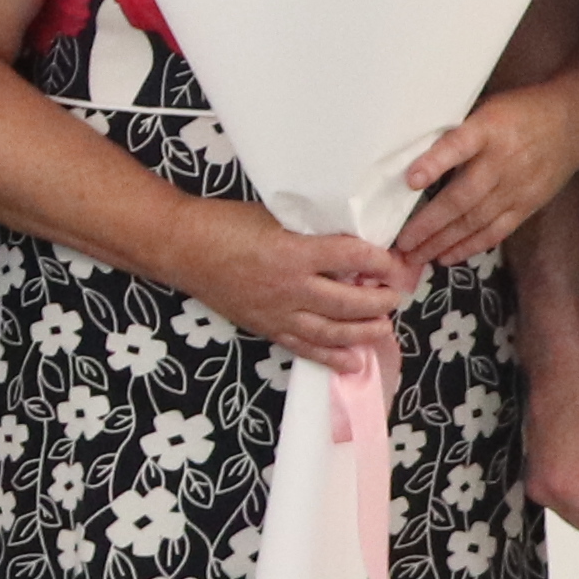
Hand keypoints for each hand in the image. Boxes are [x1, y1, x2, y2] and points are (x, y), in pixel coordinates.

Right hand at [165, 198, 419, 367]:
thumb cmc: (225, 224)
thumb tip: (348, 240)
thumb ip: (311, 231)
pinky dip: (331, 358)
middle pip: (350, 302)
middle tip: (395, 294)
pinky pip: (305, 348)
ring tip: (384, 326)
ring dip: (364, 331)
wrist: (182, 248)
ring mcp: (278, 312)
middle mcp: (290, 287)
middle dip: (381, 300)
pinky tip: (352, 361)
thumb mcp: (276, 216)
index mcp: (294, 251)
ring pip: (333, 331)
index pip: (353, 258)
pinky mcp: (267, 327)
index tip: (394, 261)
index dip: (381, 261)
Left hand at [397, 70, 578, 271]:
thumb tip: (415, 157)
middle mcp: (502, 161)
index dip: (435, 163)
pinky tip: (447, 257)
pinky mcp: (527, 205)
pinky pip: (496, 231)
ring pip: (475, 221)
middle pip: (463, 197)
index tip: (411, 180)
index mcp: (488, 129)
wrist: (573, 123)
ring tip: (416, 256)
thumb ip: (458, 133)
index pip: (459, 146)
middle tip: (403, 244)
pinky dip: (470, 246)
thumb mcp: (487, 108)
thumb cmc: (519, 113)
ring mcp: (516, 187)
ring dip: (443, 242)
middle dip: (430, 224)